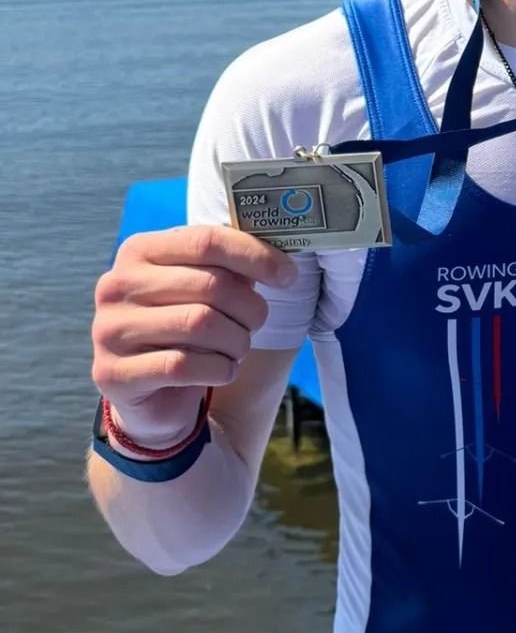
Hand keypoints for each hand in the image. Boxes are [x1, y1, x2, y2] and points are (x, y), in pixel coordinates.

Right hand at [92, 225, 296, 447]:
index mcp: (140, 251)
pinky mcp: (113, 373)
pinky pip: (183, 366)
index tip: (288, 275)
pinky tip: (222, 370)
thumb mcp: (206, 288)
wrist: (150, 391)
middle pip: (210, 284)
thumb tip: (280, 263)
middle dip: (250, 307)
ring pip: (201, 324)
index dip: (256, 256)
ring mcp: (109, 330)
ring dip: (237, 341)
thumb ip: (232, 267)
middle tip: (256, 322)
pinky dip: (218, 369)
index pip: (207, 241)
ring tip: (238, 347)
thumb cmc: (185, 327)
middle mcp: (116, 285)